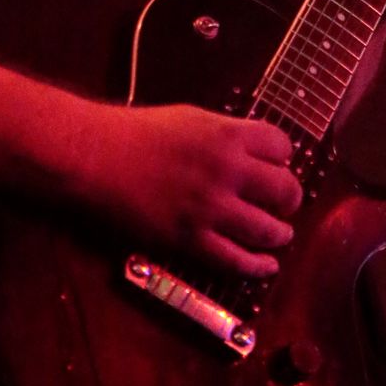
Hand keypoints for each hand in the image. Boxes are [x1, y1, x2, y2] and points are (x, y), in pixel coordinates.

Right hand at [92, 104, 301, 276]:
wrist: (95, 158)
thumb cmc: (137, 132)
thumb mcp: (190, 119)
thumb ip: (225, 135)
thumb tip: (252, 153)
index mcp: (227, 135)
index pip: (282, 147)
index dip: (283, 157)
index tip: (277, 165)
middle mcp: (227, 171)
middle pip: (285, 190)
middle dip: (289, 198)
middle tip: (284, 203)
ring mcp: (210, 209)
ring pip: (269, 231)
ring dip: (280, 234)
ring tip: (279, 234)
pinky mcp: (191, 240)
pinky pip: (237, 262)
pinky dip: (258, 266)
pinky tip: (266, 265)